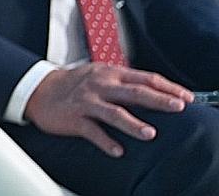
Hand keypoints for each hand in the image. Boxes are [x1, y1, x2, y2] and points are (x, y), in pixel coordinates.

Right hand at [24, 63, 192, 156]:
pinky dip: (105, 141)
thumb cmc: (74, 84)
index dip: (167, 87)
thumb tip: (156, 91)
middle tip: (178, 107)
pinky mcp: (74, 118)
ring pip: (113, 112)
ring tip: (149, 134)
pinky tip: (117, 150)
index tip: (186, 97)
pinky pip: (92, 131)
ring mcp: (87, 101)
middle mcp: (100, 85)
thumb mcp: (100, 75)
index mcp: (109, 73)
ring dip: (133, 124)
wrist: (38, 89)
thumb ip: (125, 82)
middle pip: (134, 92)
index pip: (144, 78)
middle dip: (158, 100)